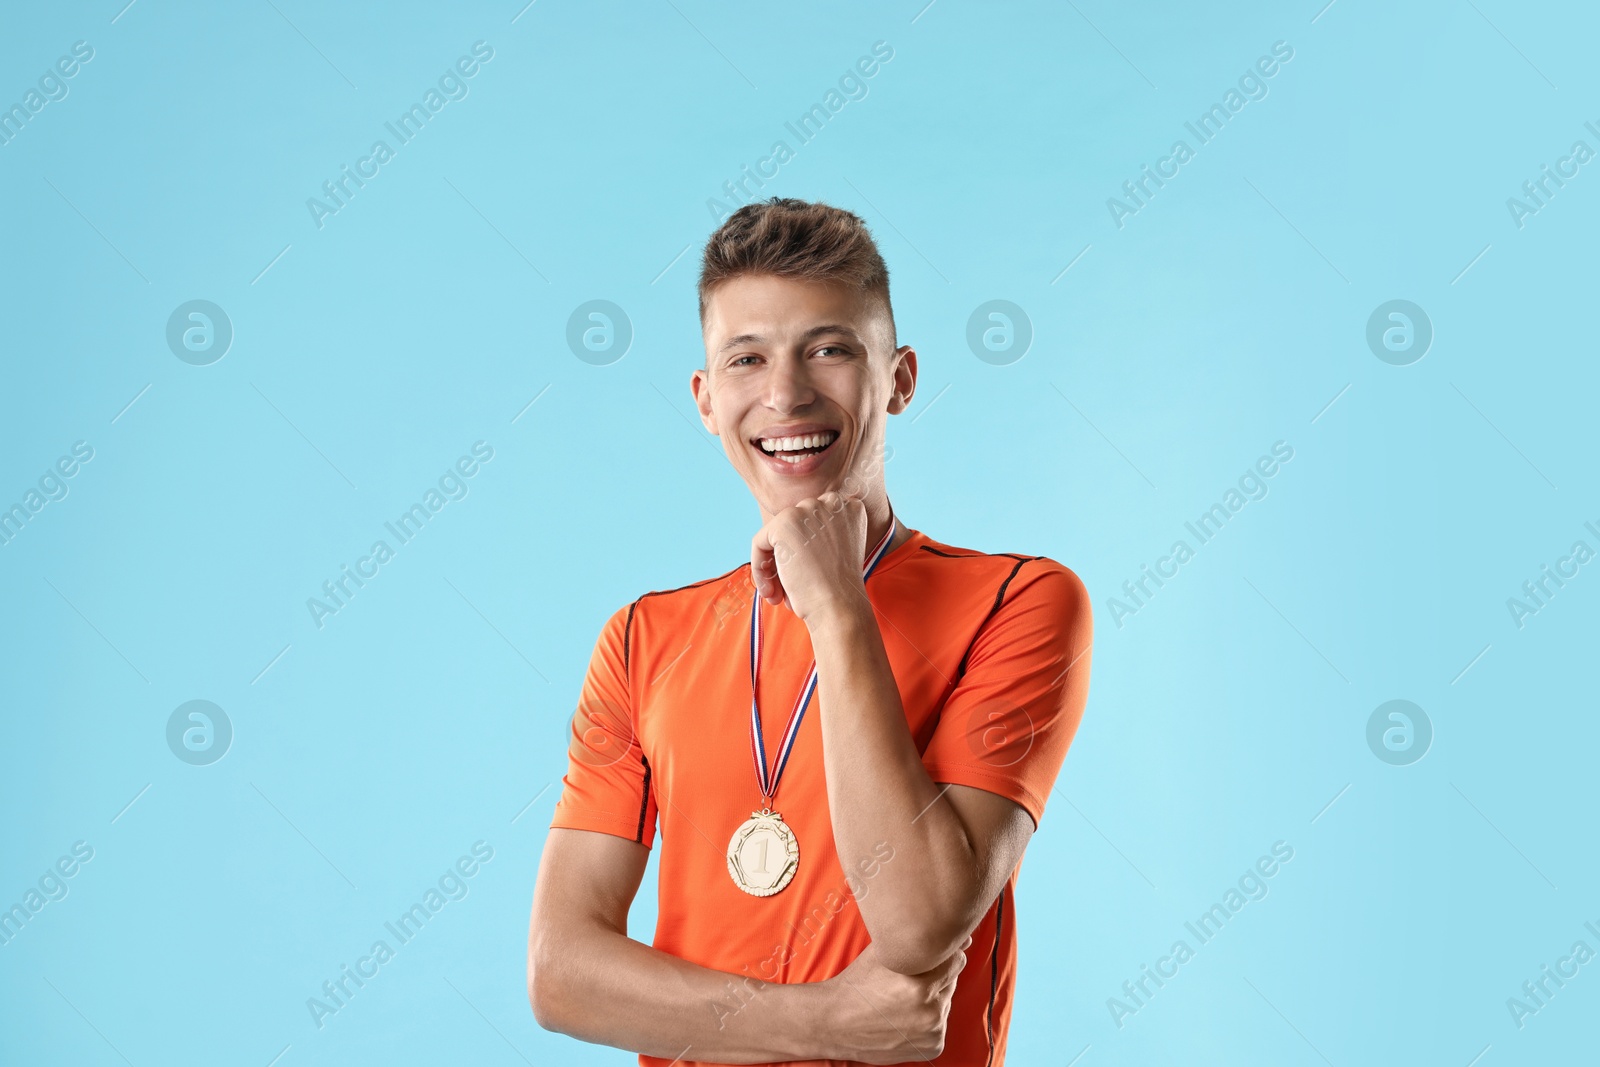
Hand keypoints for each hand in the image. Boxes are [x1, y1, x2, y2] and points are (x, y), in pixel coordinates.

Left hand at [750, 492, 868, 624]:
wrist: (839, 607)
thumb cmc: (839, 591)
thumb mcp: (838, 553)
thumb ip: (819, 536)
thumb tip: (787, 539)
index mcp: (849, 508)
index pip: (813, 522)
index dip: (804, 550)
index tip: (805, 574)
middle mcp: (831, 502)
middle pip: (794, 525)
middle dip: (787, 557)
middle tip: (787, 589)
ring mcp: (808, 510)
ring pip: (775, 535)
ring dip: (773, 567)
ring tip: (779, 594)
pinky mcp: (785, 522)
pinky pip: (760, 543)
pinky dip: (760, 569)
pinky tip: (772, 591)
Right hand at [819, 937, 970, 1063]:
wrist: (835, 1023)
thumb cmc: (858, 983)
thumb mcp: (884, 955)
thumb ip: (922, 944)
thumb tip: (964, 939)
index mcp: (920, 985)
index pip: (956, 959)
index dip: (939, 957)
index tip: (922, 960)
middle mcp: (930, 1011)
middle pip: (952, 980)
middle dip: (935, 978)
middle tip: (906, 983)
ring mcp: (933, 1032)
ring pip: (946, 1002)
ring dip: (932, 999)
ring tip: (902, 1001)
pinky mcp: (933, 1048)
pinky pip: (940, 1025)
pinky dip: (927, 1021)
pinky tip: (905, 1018)